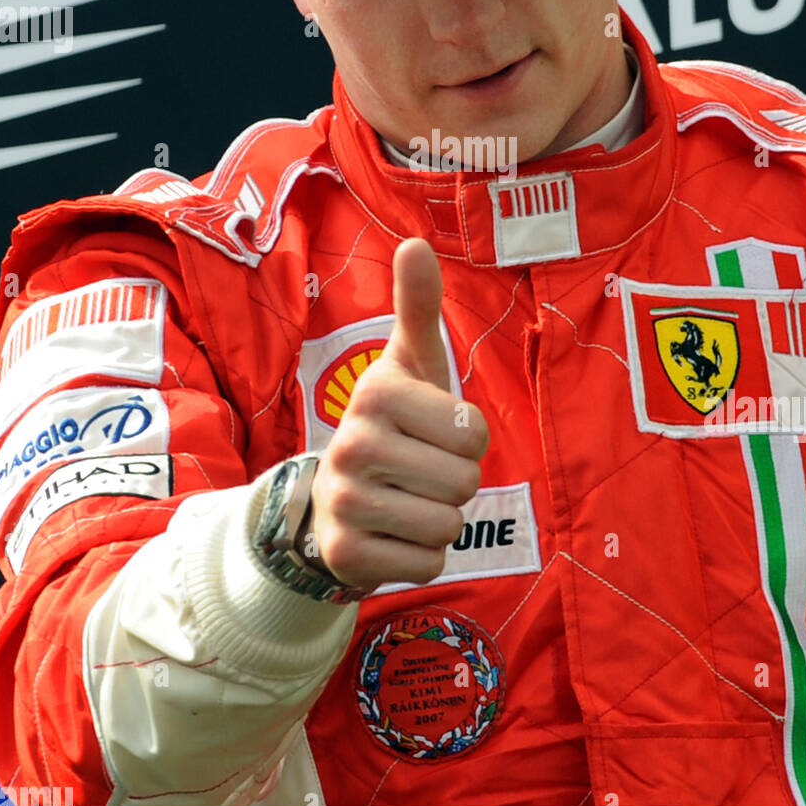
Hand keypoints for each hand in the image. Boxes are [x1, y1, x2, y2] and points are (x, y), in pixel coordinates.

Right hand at [305, 238, 487, 589]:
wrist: (332, 499)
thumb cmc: (394, 423)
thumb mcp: (409, 364)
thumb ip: (418, 306)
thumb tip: (415, 242)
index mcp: (376, 392)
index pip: (474, 432)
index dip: (467, 438)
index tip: (433, 431)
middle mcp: (352, 443)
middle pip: (465, 482)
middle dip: (455, 482)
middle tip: (420, 471)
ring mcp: (345, 502)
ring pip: (449, 524)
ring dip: (440, 518)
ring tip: (406, 499)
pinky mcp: (346, 554)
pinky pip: (429, 562)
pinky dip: (422, 554)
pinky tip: (392, 533)